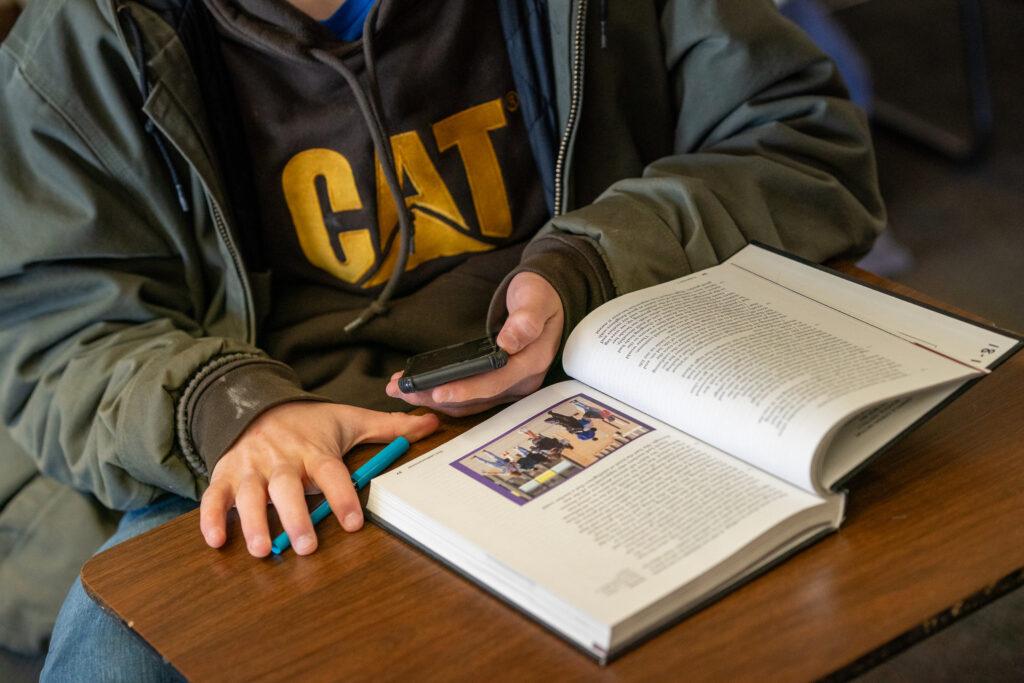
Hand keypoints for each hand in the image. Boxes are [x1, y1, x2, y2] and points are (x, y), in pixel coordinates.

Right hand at [199, 402, 438, 556]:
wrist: (255, 402)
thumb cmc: (307, 421)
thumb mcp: (348, 419)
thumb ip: (389, 427)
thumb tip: (431, 422)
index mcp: (312, 448)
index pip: (330, 471)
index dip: (341, 495)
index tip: (353, 521)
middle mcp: (281, 459)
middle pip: (287, 487)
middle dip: (294, 516)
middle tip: (306, 545)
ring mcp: (250, 467)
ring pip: (250, 495)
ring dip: (253, 523)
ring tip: (262, 550)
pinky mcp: (226, 475)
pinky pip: (214, 497)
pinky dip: (211, 519)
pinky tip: (217, 540)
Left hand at [386, 271, 563, 416]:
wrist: (547, 300)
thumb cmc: (540, 297)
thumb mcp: (536, 300)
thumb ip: (525, 320)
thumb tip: (508, 343)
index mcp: (532, 362)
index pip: (495, 382)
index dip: (466, 389)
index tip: (437, 391)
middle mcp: (521, 381)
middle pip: (477, 398)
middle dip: (437, 397)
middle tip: (400, 391)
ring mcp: (510, 386)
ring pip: (470, 402)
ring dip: (435, 400)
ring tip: (401, 391)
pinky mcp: (498, 384)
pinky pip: (470, 397)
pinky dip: (446, 395)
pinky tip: (421, 390)